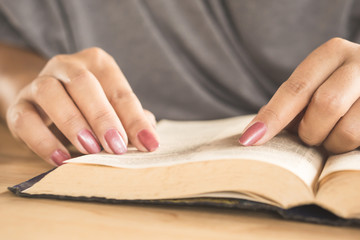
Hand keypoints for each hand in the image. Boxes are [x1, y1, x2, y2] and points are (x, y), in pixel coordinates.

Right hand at [6, 47, 158, 165]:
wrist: (48, 102)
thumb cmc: (90, 106)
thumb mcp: (114, 108)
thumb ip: (132, 118)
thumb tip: (149, 136)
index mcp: (97, 63)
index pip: (119, 90)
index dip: (135, 119)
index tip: (149, 144)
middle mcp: (67, 66)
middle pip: (84, 84)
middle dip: (103, 118)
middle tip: (117, 147)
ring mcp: (40, 82)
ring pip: (51, 94)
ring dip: (73, 124)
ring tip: (90, 150)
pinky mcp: (19, 104)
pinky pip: (25, 119)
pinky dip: (42, 141)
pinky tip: (60, 159)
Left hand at [239, 38, 359, 153]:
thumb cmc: (337, 88)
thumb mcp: (314, 86)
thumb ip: (289, 104)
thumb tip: (254, 132)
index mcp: (332, 53)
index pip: (296, 88)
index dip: (272, 117)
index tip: (250, 139)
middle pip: (325, 105)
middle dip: (310, 131)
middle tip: (309, 136)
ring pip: (348, 130)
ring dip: (331, 144)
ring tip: (331, 137)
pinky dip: (347, 148)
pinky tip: (346, 137)